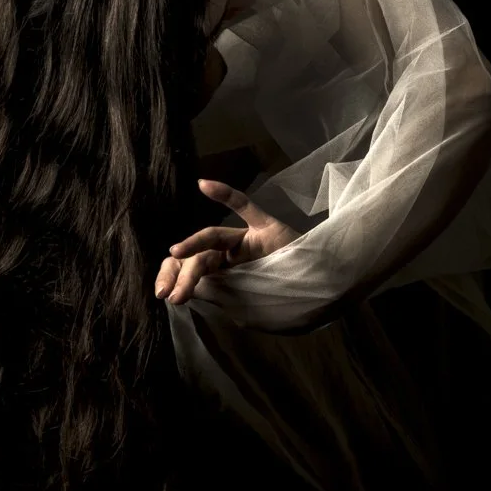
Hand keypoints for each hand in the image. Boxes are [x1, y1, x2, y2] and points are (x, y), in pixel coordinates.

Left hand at [154, 178, 304, 305]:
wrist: (328, 291)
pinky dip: (225, 194)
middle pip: (201, 257)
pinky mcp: (269, 229)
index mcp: (228, 271)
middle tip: (170, 296)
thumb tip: (180, 293)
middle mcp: (235, 252)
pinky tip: (204, 184)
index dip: (175, 276)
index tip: (163, 293)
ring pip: (213, 237)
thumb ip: (216, 294)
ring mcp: (251, 239)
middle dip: (183, 276)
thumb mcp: (245, 305)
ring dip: (193, 244)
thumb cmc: (287, 298)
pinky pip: (245, 206)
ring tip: (175, 256)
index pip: (195, 268)